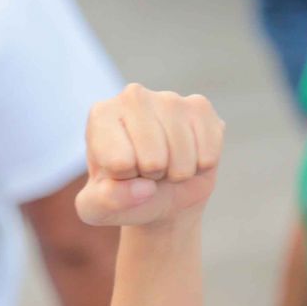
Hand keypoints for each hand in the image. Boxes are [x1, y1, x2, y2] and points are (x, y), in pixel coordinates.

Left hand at [77, 84, 224, 228]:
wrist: (157, 193)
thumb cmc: (122, 195)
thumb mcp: (98, 209)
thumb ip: (105, 202)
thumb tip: (145, 188)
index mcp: (101, 116)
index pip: (120, 162)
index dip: (126, 179)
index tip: (121, 172)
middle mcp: (134, 97)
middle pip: (154, 159)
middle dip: (153, 177)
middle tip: (146, 171)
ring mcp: (170, 98)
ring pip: (183, 157)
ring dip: (178, 173)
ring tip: (165, 165)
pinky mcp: (200, 107)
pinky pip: (208, 152)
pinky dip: (201, 166)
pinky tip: (187, 156)